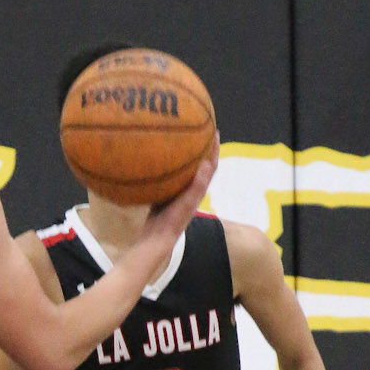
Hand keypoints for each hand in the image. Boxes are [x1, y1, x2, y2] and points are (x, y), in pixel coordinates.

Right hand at [143, 130, 221, 245]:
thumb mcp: (186, 203)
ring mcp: (177, 193)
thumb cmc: (172, 222)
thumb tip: (207, 162)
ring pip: (184, 169)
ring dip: (185, 155)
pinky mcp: (165, 195)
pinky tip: (157, 157)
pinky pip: (168, 175)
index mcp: (198, 191)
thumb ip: (197, 185)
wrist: (155, 239)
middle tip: (198, 130)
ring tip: (179, 139)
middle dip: (201, 148)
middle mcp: (190, 190)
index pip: (211, 166)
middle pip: (199, 164)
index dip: (214, 149)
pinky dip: (167, 164)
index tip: (214, 131)